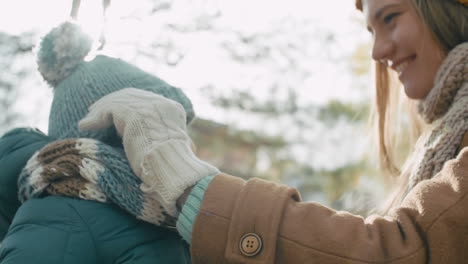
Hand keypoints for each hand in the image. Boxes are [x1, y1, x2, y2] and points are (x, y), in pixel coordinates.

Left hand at [79, 88, 218, 215]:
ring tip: (87, 119)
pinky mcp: (133, 113)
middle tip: (94, 109)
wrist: (170, 169)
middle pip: (130, 96)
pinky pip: (108, 110)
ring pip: (117, 102)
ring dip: (99, 110)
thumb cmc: (168, 166)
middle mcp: (161, 104)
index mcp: (172, 110)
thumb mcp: (165, 144)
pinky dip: (95, 118)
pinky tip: (84, 126)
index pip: (146, 99)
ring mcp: (147, 106)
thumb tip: (140, 136)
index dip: (127, 103)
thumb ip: (155, 133)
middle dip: (111, 102)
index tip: (114, 111)